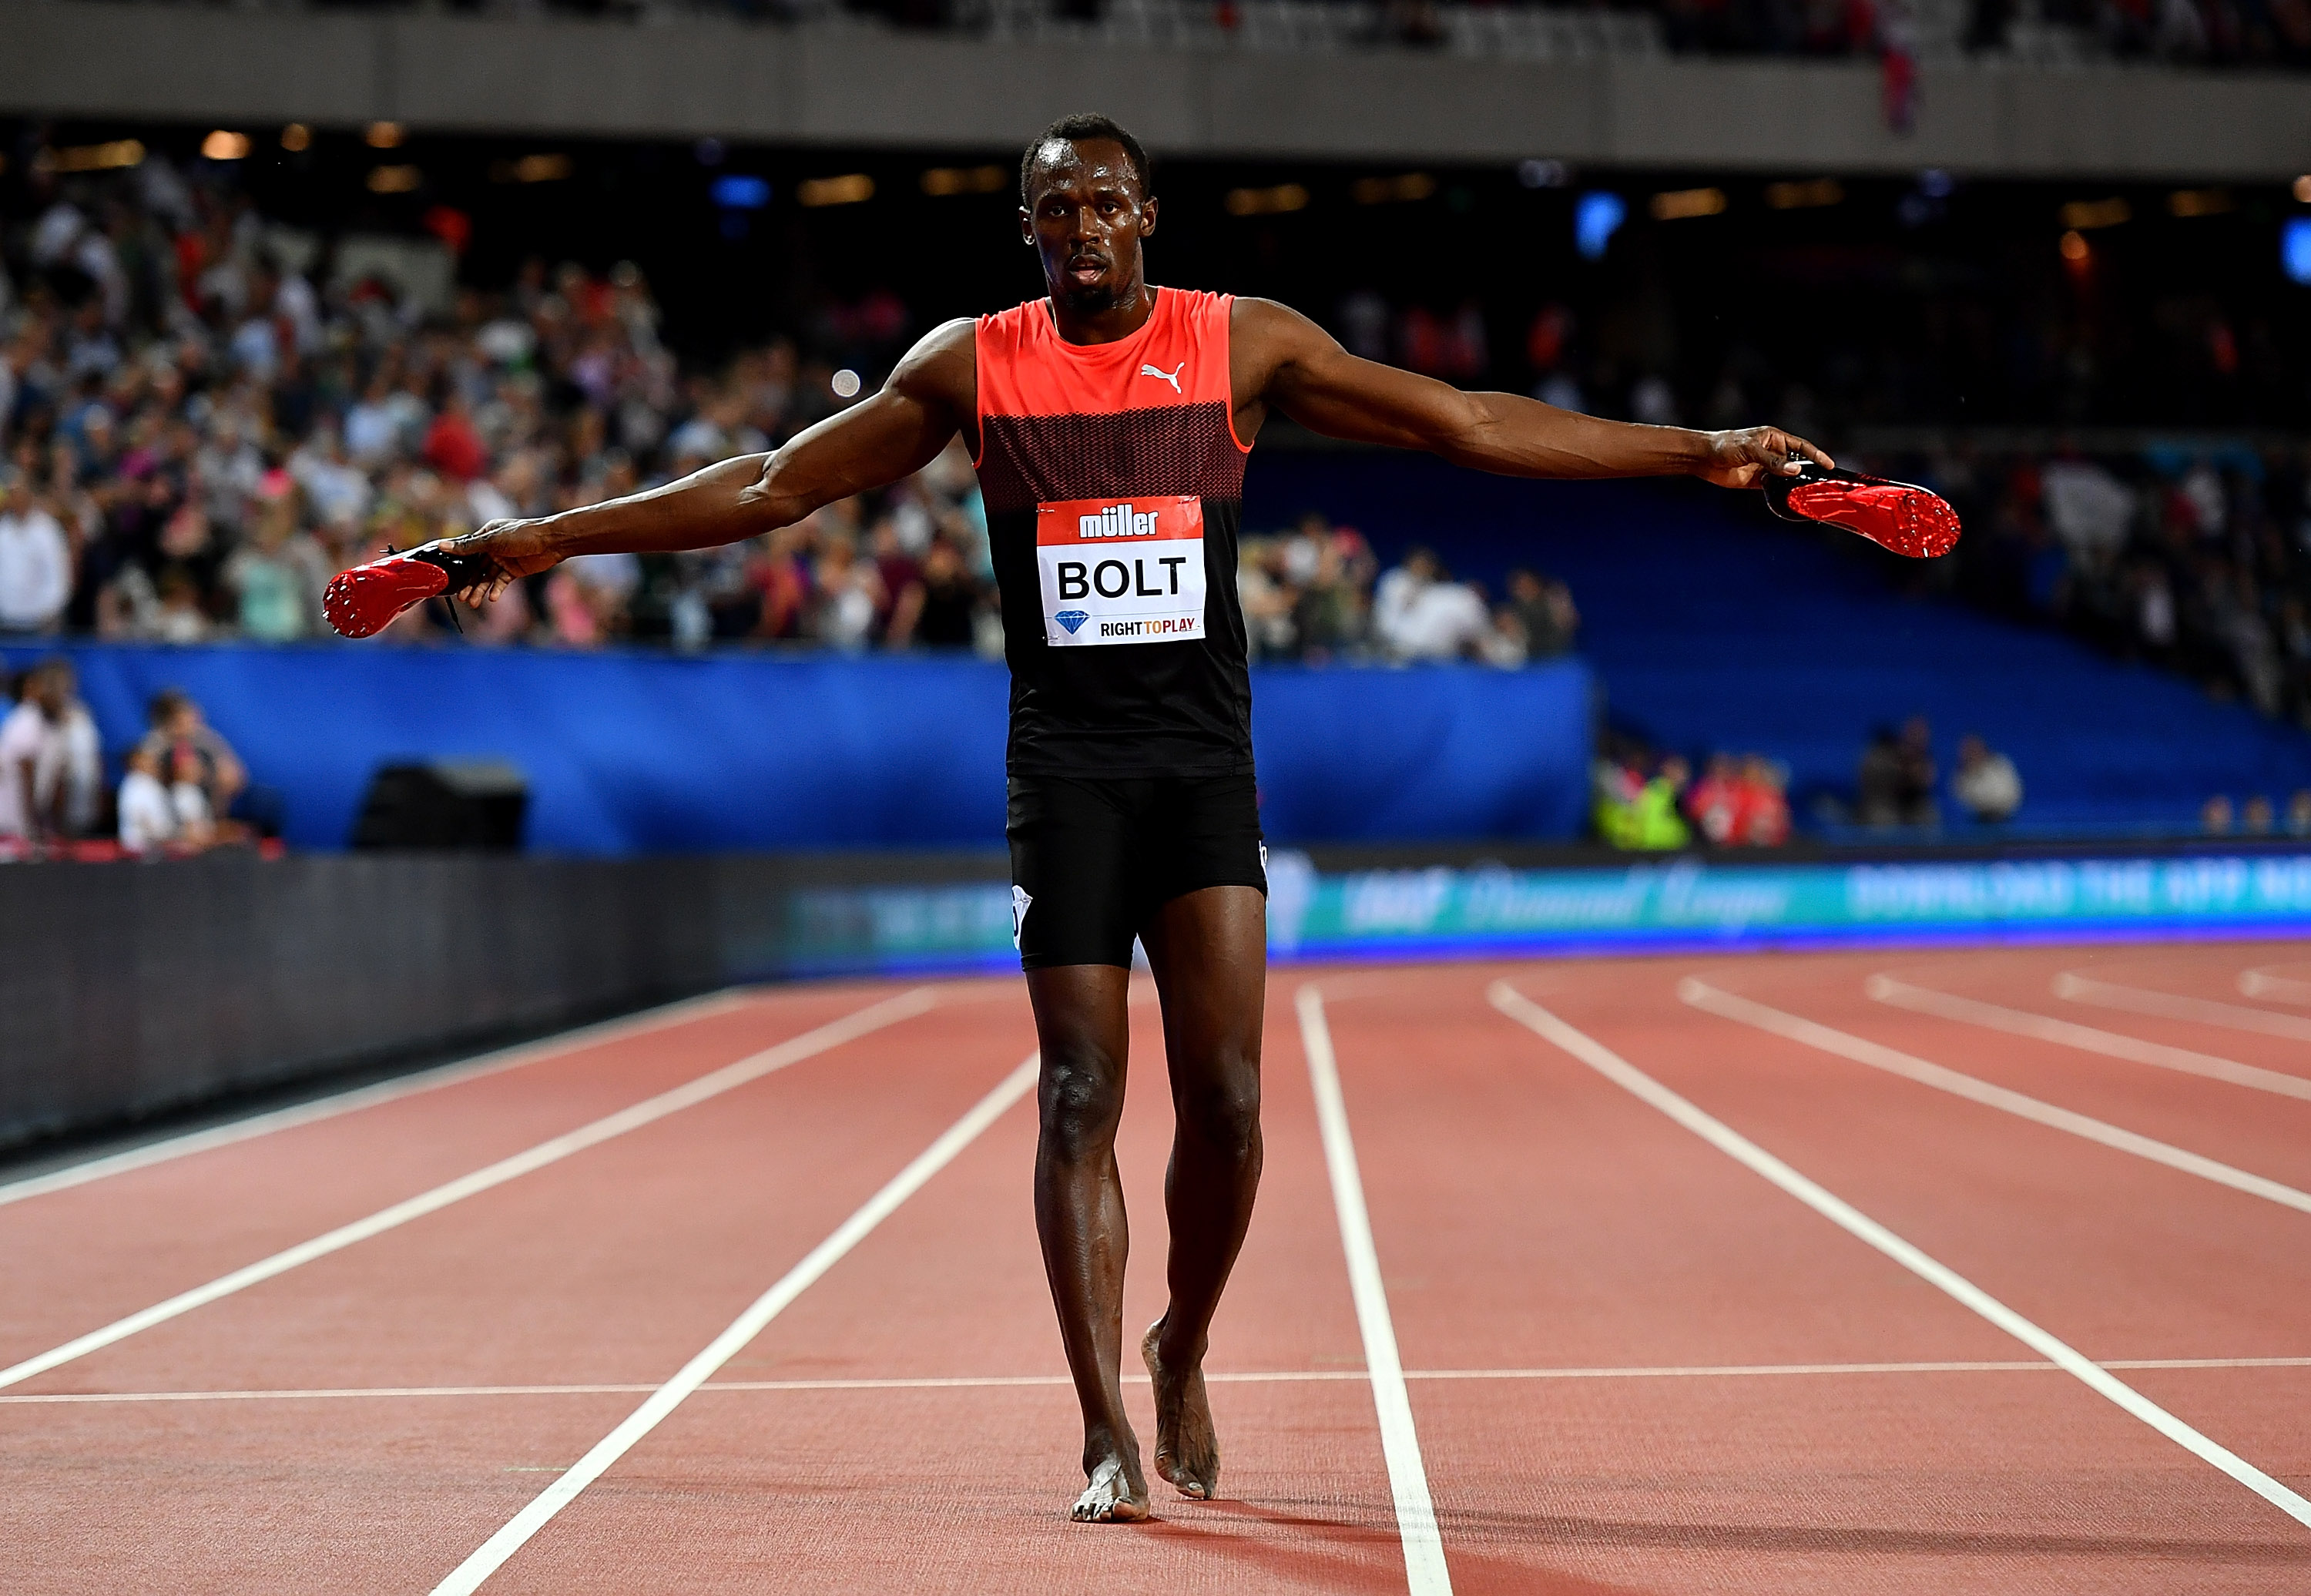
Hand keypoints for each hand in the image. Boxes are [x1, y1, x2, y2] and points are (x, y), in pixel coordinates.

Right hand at [434, 519, 562, 605]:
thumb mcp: (492, 541)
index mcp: (486, 535)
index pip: (467, 552)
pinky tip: (492, 598)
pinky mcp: (514, 570)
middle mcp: (493, 548)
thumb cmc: (522, 534)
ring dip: (481, 590)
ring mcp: (503, 559)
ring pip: (488, 577)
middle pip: (476, 568)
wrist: (551, 542)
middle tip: (461, 598)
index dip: (458, 566)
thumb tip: (443, 545)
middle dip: (469, 583)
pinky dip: (496, 590)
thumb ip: (468, 547)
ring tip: (473, 603)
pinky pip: (501, 582)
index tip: (448, 579)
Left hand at [1695, 427, 1833, 489]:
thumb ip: (1773, 461)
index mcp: (1774, 438)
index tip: (1830, 465)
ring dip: (1795, 485)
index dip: (1816, 455)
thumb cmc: (1725, 445)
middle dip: (1808, 473)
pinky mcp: (1757, 481)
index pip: (1801, 447)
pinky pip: (1774, 487)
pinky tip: (1790, 500)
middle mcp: (1772, 452)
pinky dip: (1782, 493)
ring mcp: (1765, 467)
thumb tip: (1795, 471)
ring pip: (1786, 477)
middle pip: (1796, 463)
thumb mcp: (1750, 449)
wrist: (1703, 458)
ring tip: (1809, 495)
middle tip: (1822, 485)